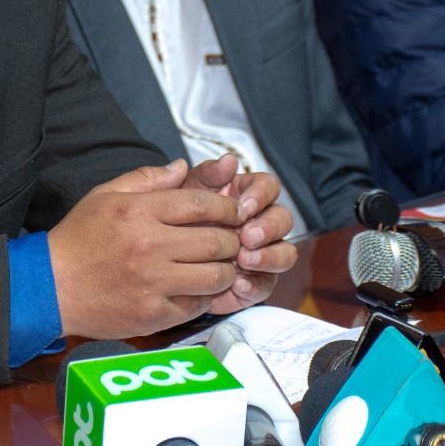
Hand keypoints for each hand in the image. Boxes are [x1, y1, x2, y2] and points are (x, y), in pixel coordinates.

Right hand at [47, 160, 248, 339]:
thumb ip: (147, 178)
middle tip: (232, 240)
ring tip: (219, 266)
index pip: (202, 204)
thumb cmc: (78, 240)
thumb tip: (182, 167)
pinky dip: (206, 297)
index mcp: (139, 212)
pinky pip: (198, 305)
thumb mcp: (105, 196)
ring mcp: (153, 283)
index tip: (234, 211)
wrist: (50, 288)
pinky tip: (198, 288)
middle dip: (232, 239)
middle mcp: (149, 247)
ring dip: (225, 270)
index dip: (227, 207)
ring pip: (216, 276)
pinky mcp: (154, 314)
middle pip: (216, 241)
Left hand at [181, 154, 296, 311]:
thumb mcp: (185, 192)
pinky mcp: (255, 281)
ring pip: (285, 253)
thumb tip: (229, 160)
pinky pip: (267, 284)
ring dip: (270, 257)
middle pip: (283, 219)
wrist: (160, 258)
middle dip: (269, 227)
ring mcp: (260, 253)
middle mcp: (259, 222)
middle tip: (246, 236)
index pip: (269, 186)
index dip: (261, 195)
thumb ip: (207, 174)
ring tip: (244, 260)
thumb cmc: (172, 219)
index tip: (243, 206)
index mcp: (245, 195)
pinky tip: (238, 284)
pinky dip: (256, 285)